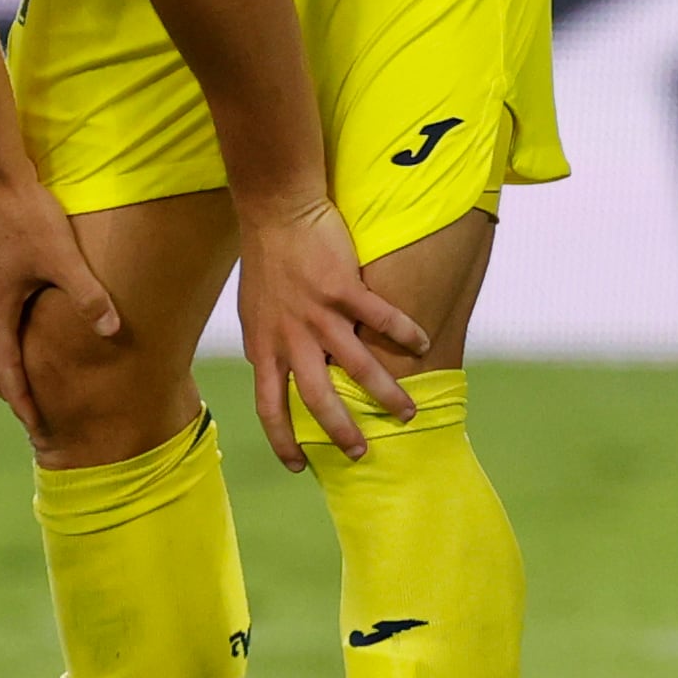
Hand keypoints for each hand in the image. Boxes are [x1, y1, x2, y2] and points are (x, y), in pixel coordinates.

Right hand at [0, 172, 121, 434]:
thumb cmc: (28, 215)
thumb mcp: (63, 257)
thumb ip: (87, 295)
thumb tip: (111, 332)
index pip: (6, 369)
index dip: (22, 399)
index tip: (35, 425)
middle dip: (7, 387)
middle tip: (27, 410)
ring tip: (18, 377)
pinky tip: (14, 328)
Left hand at [235, 195, 429, 467]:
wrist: (276, 212)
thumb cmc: (265, 260)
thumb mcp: (254, 312)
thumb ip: (268, 343)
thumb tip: (274, 368)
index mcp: (265, 347)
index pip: (269, 407)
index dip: (282, 440)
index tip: (298, 466)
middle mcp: (291, 338)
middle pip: (316, 399)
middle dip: (341, 430)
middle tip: (362, 452)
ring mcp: (318, 314)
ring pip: (357, 367)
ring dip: (385, 393)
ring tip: (407, 411)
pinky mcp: (344, 288)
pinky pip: (382, 319)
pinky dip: (405, 334)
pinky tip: (423, 344)